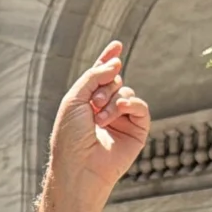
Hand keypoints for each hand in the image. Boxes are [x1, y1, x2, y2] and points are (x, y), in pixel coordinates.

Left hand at [49, 41, 150, 190]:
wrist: (79, 166)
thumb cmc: (70, 137)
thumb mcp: (74, 99)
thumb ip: (92, 76)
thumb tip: (116, 62)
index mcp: (86, 103)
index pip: (100, 76)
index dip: (108, 60)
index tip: (116, 45)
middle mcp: (104, 109)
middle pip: (114, 80)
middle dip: (104, 86)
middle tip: (94, 103)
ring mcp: (121, 120)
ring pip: (127, 92)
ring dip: (113, 101)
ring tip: (100, 119)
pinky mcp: (136, 132)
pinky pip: (141, 107)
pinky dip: (131, 104)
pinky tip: (120, 110)